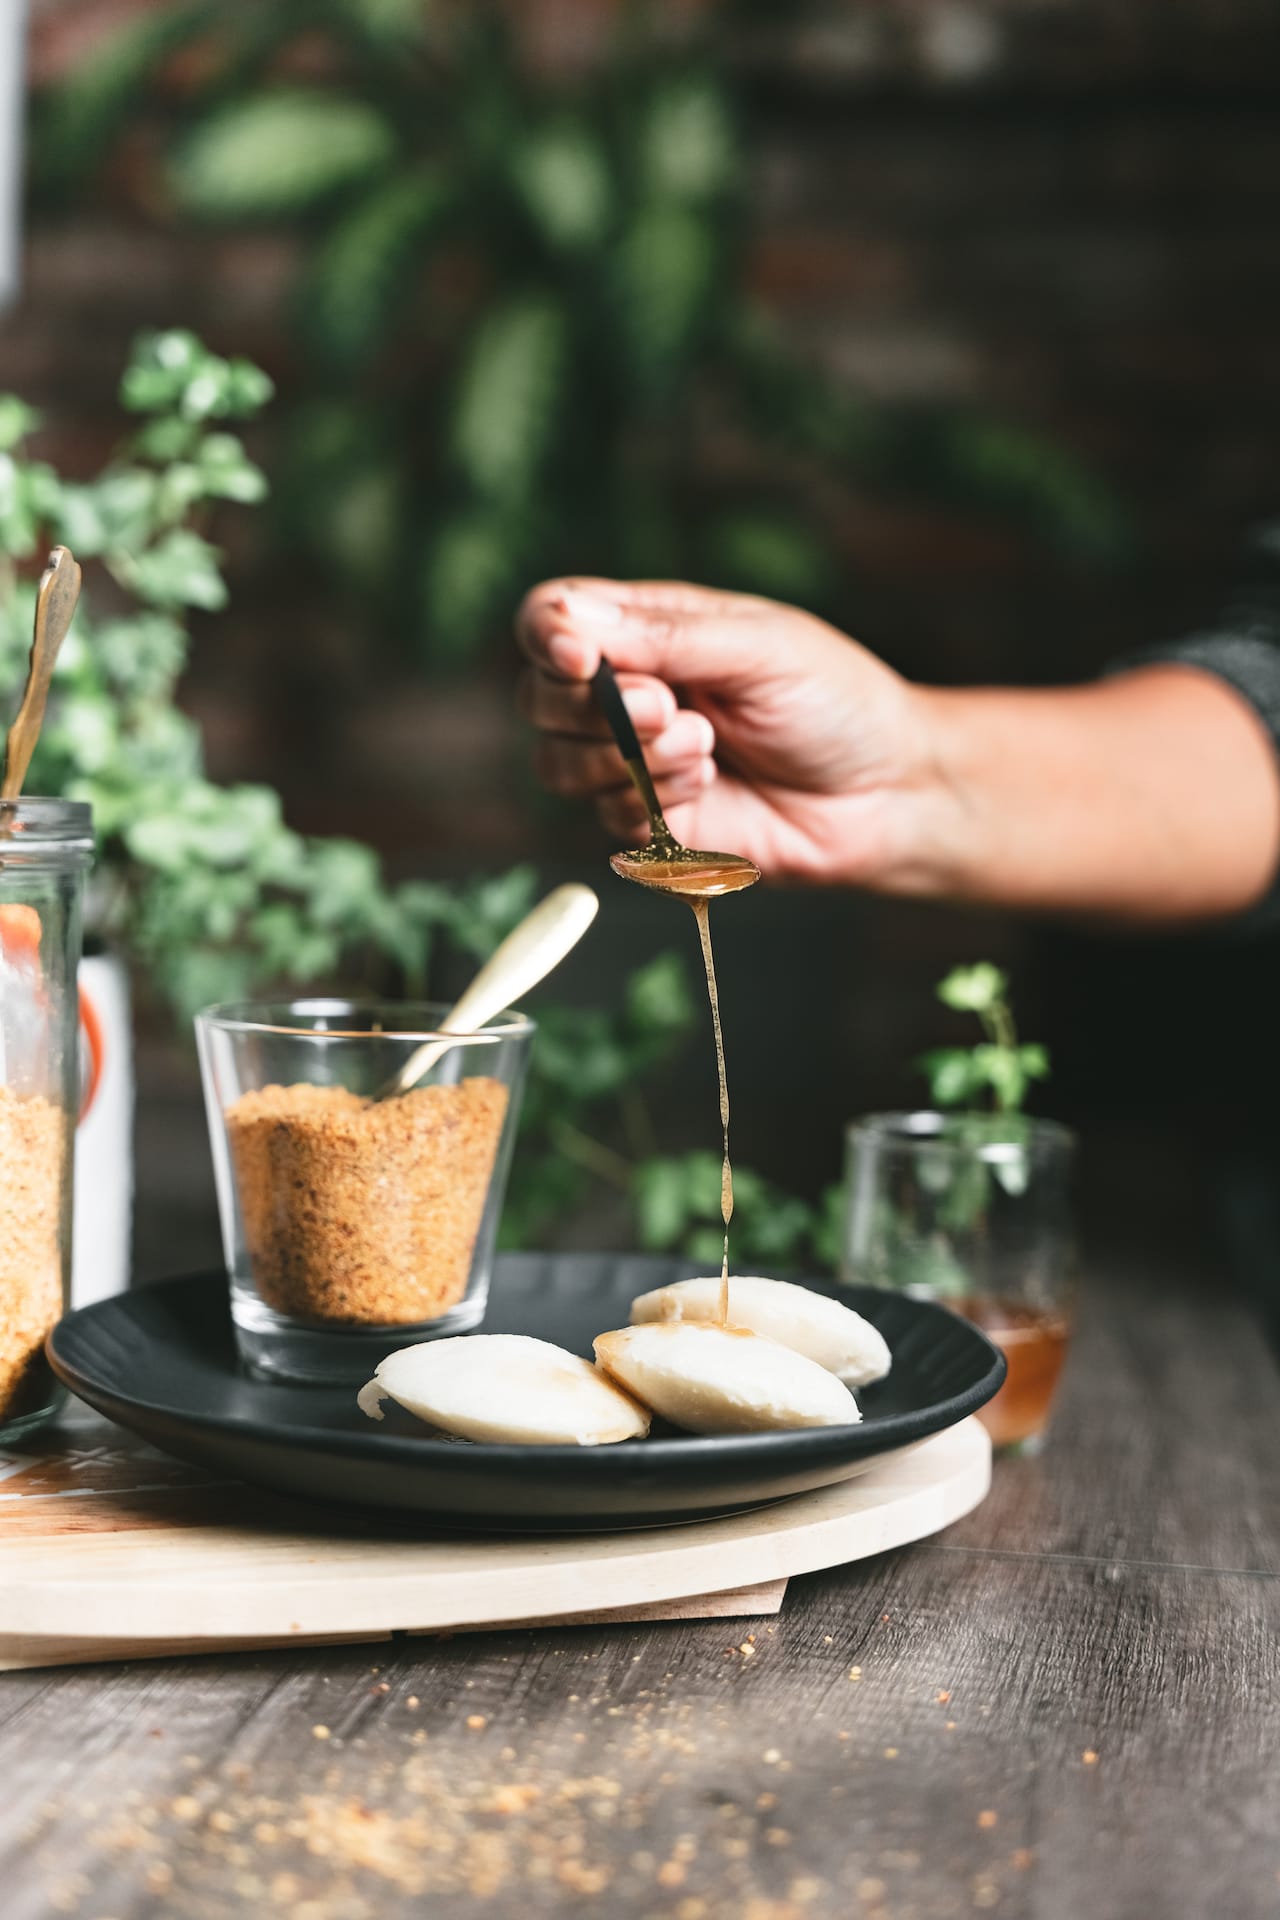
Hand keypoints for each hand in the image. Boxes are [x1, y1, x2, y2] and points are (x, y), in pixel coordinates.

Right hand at [516, 578, 938, 887]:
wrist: (888, 793)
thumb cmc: (835, 701)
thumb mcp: (758, 647)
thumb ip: (662, 635)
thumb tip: (565, 618)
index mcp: (646, 628)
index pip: (550, 619)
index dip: (546, 636)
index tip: (580, 658)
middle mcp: (625, 692)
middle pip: (538, 696)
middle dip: (594, 707)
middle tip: (670, 707)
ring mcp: (632, 762)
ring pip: (558, 764)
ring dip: (626, 757)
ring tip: (704, 746)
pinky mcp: (650, 825)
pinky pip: (607, 816)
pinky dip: (653, 800)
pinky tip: (712, 783)